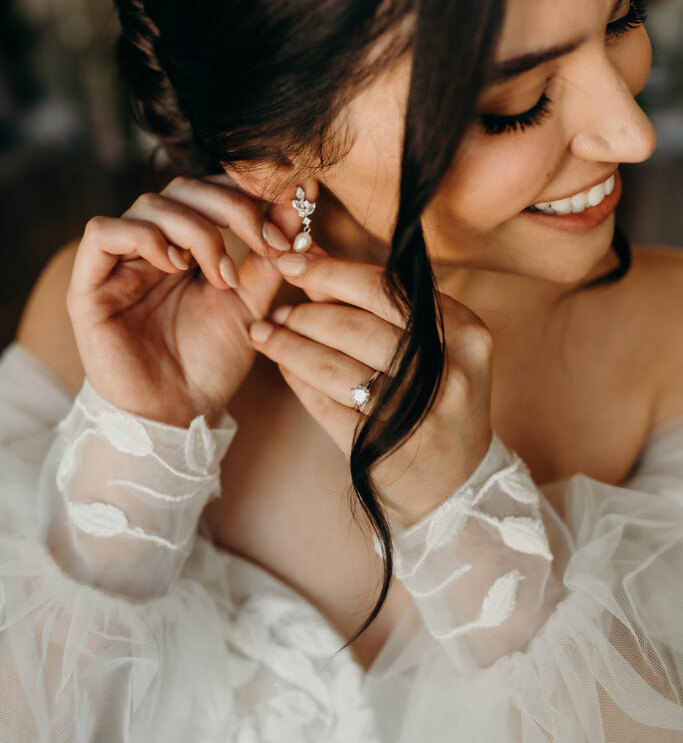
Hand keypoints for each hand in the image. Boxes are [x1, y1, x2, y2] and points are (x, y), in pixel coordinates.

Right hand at [66, 175, 310, 426]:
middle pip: (184, 187)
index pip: (212, 186)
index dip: (248, 184)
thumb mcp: (254, 303)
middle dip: (234, 206)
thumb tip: (301, 202)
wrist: (179, 415)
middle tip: (268, 241)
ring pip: (150, 204)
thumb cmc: (211, 362)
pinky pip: (103, 233)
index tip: (293, 198)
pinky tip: (175, 266)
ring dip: (198, 231)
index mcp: (189, 244)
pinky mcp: (89, 285)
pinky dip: (144, 238)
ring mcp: (119, 262)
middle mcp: (153, 244)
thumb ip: (271, 256)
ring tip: (222, 276)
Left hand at [248, 248, 493, 526]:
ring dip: (289, 345)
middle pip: (355, 327)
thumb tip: (311, 256)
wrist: (459, 485)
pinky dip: (297, 381)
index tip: (292, 260)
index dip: (331, 271)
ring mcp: (415, 413)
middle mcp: (446, 371)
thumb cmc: (439, 398)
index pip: (385, 289)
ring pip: (333, 366)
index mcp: (464, 333)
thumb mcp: (432, 347)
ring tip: (264, 334)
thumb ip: (378, 302)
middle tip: (275, 308)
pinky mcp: (382, 446)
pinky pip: (324, 404)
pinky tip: (283, 367)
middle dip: (305, 313)